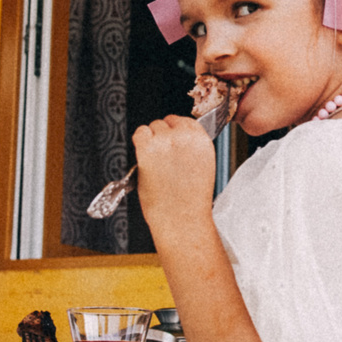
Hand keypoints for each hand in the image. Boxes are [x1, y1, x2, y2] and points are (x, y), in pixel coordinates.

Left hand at [134, 115, 219, 241]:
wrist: (181, 220)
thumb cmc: (189, 202)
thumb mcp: (202, 168)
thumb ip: (192, 149)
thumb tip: (177, 141)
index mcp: (202, 141)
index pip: (185, 121)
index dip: (175, 132)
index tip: (171, 140)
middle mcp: (185, 137)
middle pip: (166, 122)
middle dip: (161, 137)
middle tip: (161, 157)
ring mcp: (165, 141)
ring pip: (151, 127)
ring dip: (149, 140)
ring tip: (153, 162)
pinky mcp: (148, 148)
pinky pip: (139, 133)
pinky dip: (138, 142)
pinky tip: (143, 158)